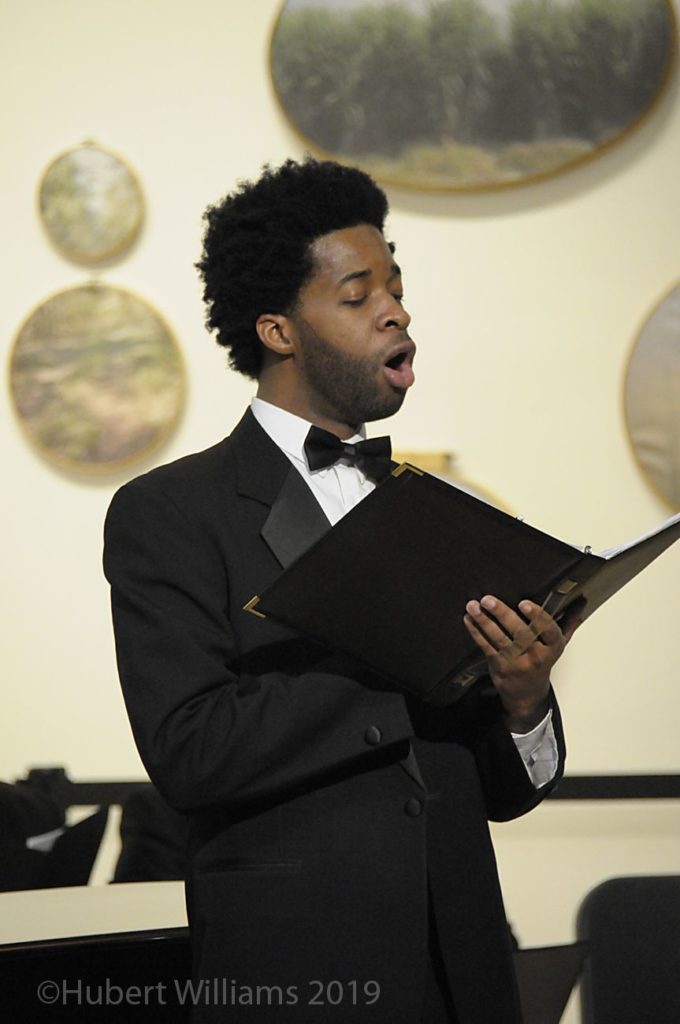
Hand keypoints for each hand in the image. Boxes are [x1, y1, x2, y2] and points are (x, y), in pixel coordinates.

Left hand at [463, 595, 580, 731]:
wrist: (527, 695)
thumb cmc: (542, 663)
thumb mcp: (558, 646)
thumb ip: (568, 623)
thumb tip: (580, 602)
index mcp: (551, 648)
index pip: (548, 631)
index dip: (537, 617)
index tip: (524, 603)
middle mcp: (534, 656)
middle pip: (519, 633)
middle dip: (502, 614)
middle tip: (488, 600)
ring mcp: (514, 662)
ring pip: (498, 639)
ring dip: (483, 621)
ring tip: (473, 606)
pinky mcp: (498, 665)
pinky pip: (485, 646)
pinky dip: (475, 632)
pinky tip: (469, 619)